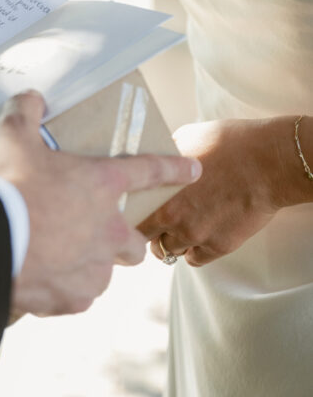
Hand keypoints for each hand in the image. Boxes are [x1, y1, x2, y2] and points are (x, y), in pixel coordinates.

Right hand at [0, 91, 201, 316]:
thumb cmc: (5, 185)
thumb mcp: (12, 136)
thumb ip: (25, 113)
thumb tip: (30, 99)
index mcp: (100, 185)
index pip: (148, 171)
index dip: (173, 169)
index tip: (193, 172)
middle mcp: (107, 230)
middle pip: (135, 243)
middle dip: (123, 240)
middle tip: (94, 232)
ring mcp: (91, 268)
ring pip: (105, 273)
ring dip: (90, 266)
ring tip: (59, 257)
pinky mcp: (70, 298)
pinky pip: (75, 297)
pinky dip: (62, 289)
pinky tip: (40, 278)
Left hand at [140, 118, 292, 266]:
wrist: (267, 161)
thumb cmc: (228, 143)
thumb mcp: (185, 138)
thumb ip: (164, 157)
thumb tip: (151, 160)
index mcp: (157, 190)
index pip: (128, 214)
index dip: (129, 214)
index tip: (133, 212)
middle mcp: (171, 216)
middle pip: (144, 238)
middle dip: (147, 231)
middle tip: (152, 225)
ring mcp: (195, 234)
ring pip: (168, 251)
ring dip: (170, 241)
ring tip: (179, 228)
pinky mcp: (218, 245)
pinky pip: (194, 259)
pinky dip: (193, 251)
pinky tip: (198, 236)